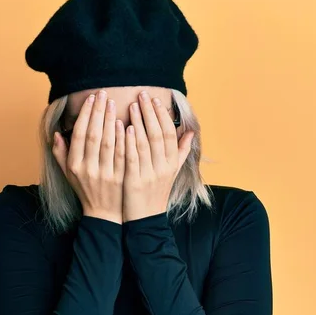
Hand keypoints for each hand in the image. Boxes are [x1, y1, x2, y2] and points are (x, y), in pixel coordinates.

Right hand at [52, 90, 125, 224]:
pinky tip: (126, 124)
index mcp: (75, 166)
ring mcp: (106, 174)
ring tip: (114, 103)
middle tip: (104, 94)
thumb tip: (57, 132)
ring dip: (111, 121)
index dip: (85, 115)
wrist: (104, 215)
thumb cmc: (85, 189)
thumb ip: (61, 153)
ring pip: (109, 144)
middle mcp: (89, 169)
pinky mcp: (121, 178)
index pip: (79, 135)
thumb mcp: (68, 173)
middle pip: (94, 136)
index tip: (91, 99)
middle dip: (98, 112)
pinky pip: (123, 155)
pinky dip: (124, 139)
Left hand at [122, 90, 194, 222]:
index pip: (170, 134)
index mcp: (172, 163)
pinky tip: (124, 127)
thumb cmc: (156, 192)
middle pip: (158, 134)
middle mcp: (164, 167)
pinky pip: (133, 158)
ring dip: (139, 122)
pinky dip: (130, 141)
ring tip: (133, 105)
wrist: (146, 220)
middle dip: (150, 112)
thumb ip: (181, 152)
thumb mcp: (171, 172)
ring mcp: (150, 174)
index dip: (163, 115)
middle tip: (142, 94)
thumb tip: (191, 132)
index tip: (155, 100)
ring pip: (146, 143)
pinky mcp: (135, 181)